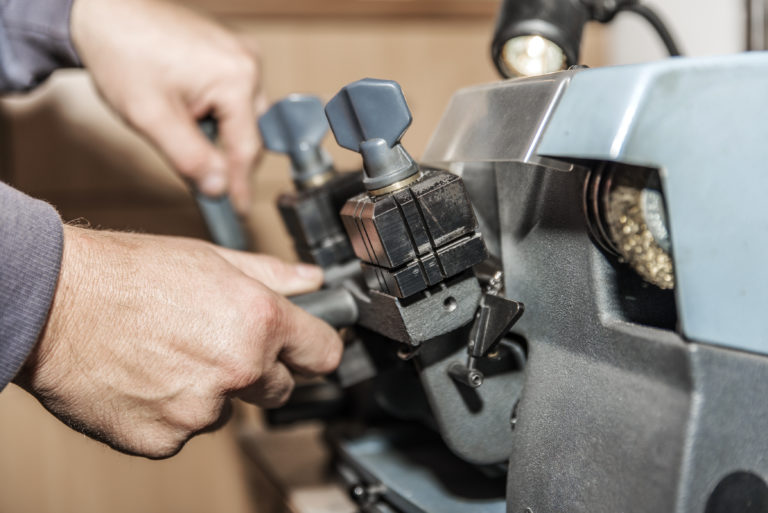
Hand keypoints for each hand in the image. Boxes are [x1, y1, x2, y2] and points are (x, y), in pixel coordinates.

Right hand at [14, 226, 342, 458]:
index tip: (307, 348)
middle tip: (220, 342)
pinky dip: (173, 411)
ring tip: (171, 354)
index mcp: (258, 321)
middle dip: (260, 369)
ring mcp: (200, 411)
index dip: (316, 348)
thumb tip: (312, 280)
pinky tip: (149, 378)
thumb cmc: (127, 274)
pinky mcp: (164, 439)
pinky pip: (186, 431)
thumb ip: (272, 275)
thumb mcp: (211, 259)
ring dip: (212, 391)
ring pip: (228, 410)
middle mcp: (238, 370)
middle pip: (279, 388)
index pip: (323, 354)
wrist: (53, 304)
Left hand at [70, 0, 265, 211]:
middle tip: (206, 184)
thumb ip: (190, 158)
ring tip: (184, 136)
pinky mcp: (227, 50)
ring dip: (220, 134)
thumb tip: (218, 187)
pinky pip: (233, 94)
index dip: (240, 185)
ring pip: (242, 114)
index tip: (237, 210)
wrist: (102, 10)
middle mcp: (248, 62)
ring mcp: (239, 53)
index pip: (247, 147)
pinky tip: (189, 114)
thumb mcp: (152, 118)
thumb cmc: (122, 52)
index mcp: (236, 77)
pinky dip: (216, 113)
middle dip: (228, 157)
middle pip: (250, 130)